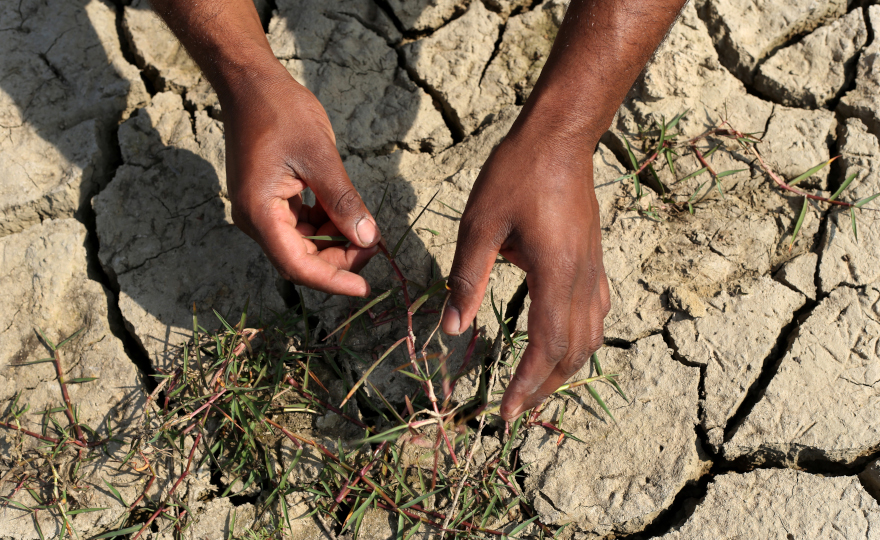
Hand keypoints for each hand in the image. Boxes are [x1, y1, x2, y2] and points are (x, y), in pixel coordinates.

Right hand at [221, 64, 380, 296]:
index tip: (364, 288)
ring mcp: (260, 210)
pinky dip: (324, 224)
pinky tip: (344, 213)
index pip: (297, 265)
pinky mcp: (268, 200)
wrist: (251, 84)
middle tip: (373, 246)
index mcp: (259, 212)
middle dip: (338, 259)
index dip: (333, 280)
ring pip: (301, 244)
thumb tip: (367, 238)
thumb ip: (343, 201)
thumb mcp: (320, 156)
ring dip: (333, 241)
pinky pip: (298, 225)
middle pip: (299, 259)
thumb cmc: (281, 112)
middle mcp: (255, 218)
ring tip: (364, 228)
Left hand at [441, 122, 610, 419]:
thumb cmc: (516, 175)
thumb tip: (452, 330)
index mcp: (556, 274)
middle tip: (515, 408)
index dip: (527, 385)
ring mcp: (594, 271)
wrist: (559, 138)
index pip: (547, 347)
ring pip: (590, 338)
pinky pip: (596, 314)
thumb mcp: (479, 225)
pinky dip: (578, 341)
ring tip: (535, 385)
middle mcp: (583, 280)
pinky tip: (560, 342)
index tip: (504, 412)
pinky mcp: (594, 260)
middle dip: (545, 387)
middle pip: (574, 352)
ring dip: (564, 368)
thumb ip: (466, 280)